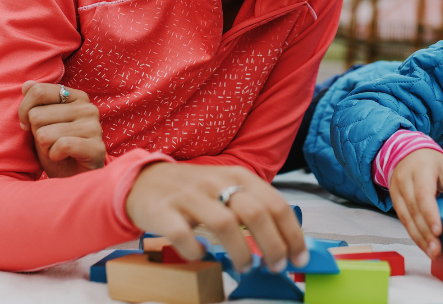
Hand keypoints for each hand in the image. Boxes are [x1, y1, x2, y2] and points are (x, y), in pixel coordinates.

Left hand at [17, 81, 105, 177]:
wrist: (74, 178)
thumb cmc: (56, 149)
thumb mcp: (40, 124)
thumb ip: (35, 102)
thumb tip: (26, 84)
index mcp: (76, 96)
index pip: (37, 90)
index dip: (24, 111)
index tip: (27, 126)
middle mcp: (88, 107)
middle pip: (37, 115)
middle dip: (36, 134)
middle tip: (51, 143)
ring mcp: (95, 126)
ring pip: (45, 133)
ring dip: (45, 148)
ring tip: (58, 152)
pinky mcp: (97, 147)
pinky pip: (61, 146)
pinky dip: (54, 156)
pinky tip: (64, 158)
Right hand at [126, 163, 307, 273]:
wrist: (144, 181)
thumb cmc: (194, 191)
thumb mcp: (226, 189)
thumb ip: (253, 207)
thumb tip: (286, 240)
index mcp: (237, 175)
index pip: (275, 203)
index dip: (292, 233)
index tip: (299, 256)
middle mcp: (215, 181)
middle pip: (255, 213)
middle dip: (273, 245)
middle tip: (276, 266)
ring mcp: (189, 195)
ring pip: (224, 224)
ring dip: (241, 252)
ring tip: (246, 266)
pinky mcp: (163, 210)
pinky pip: (183, 234)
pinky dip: (196, 251)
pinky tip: (202, 255)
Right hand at [388, 148, 442, 258]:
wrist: (406, 153)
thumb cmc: (431, 163)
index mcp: (421, 170)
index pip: (423, 194)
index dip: (430, 214)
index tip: (438, 231)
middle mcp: (405, 180)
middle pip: (413, 210)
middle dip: (425, 232)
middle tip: (437, 250)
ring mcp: (397, 191)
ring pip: (405, 217)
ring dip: (418, 237)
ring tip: (432, 252)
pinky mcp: (394, 200)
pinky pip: (403, 219)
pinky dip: (413, 234)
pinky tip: (423, 245)